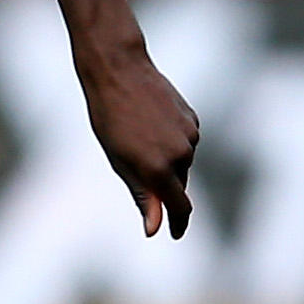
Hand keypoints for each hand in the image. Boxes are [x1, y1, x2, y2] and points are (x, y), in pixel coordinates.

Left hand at [80, 40, 200, 238]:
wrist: (120, 71)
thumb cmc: (110, 119)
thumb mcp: (119, 161)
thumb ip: (143, 196)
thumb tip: (155, 229)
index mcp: (158, 169)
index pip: (179, 208)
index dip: (176, 223)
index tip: (173, 233)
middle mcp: (180, 155)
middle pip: (178, 183)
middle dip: (162, 181)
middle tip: (132, 157)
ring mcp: (190, 135)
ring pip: (182, 160)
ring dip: (166, 158)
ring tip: (139, 134)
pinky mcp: (193, 119)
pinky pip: (185, 140)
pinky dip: (172, 140)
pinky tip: (152, 122)